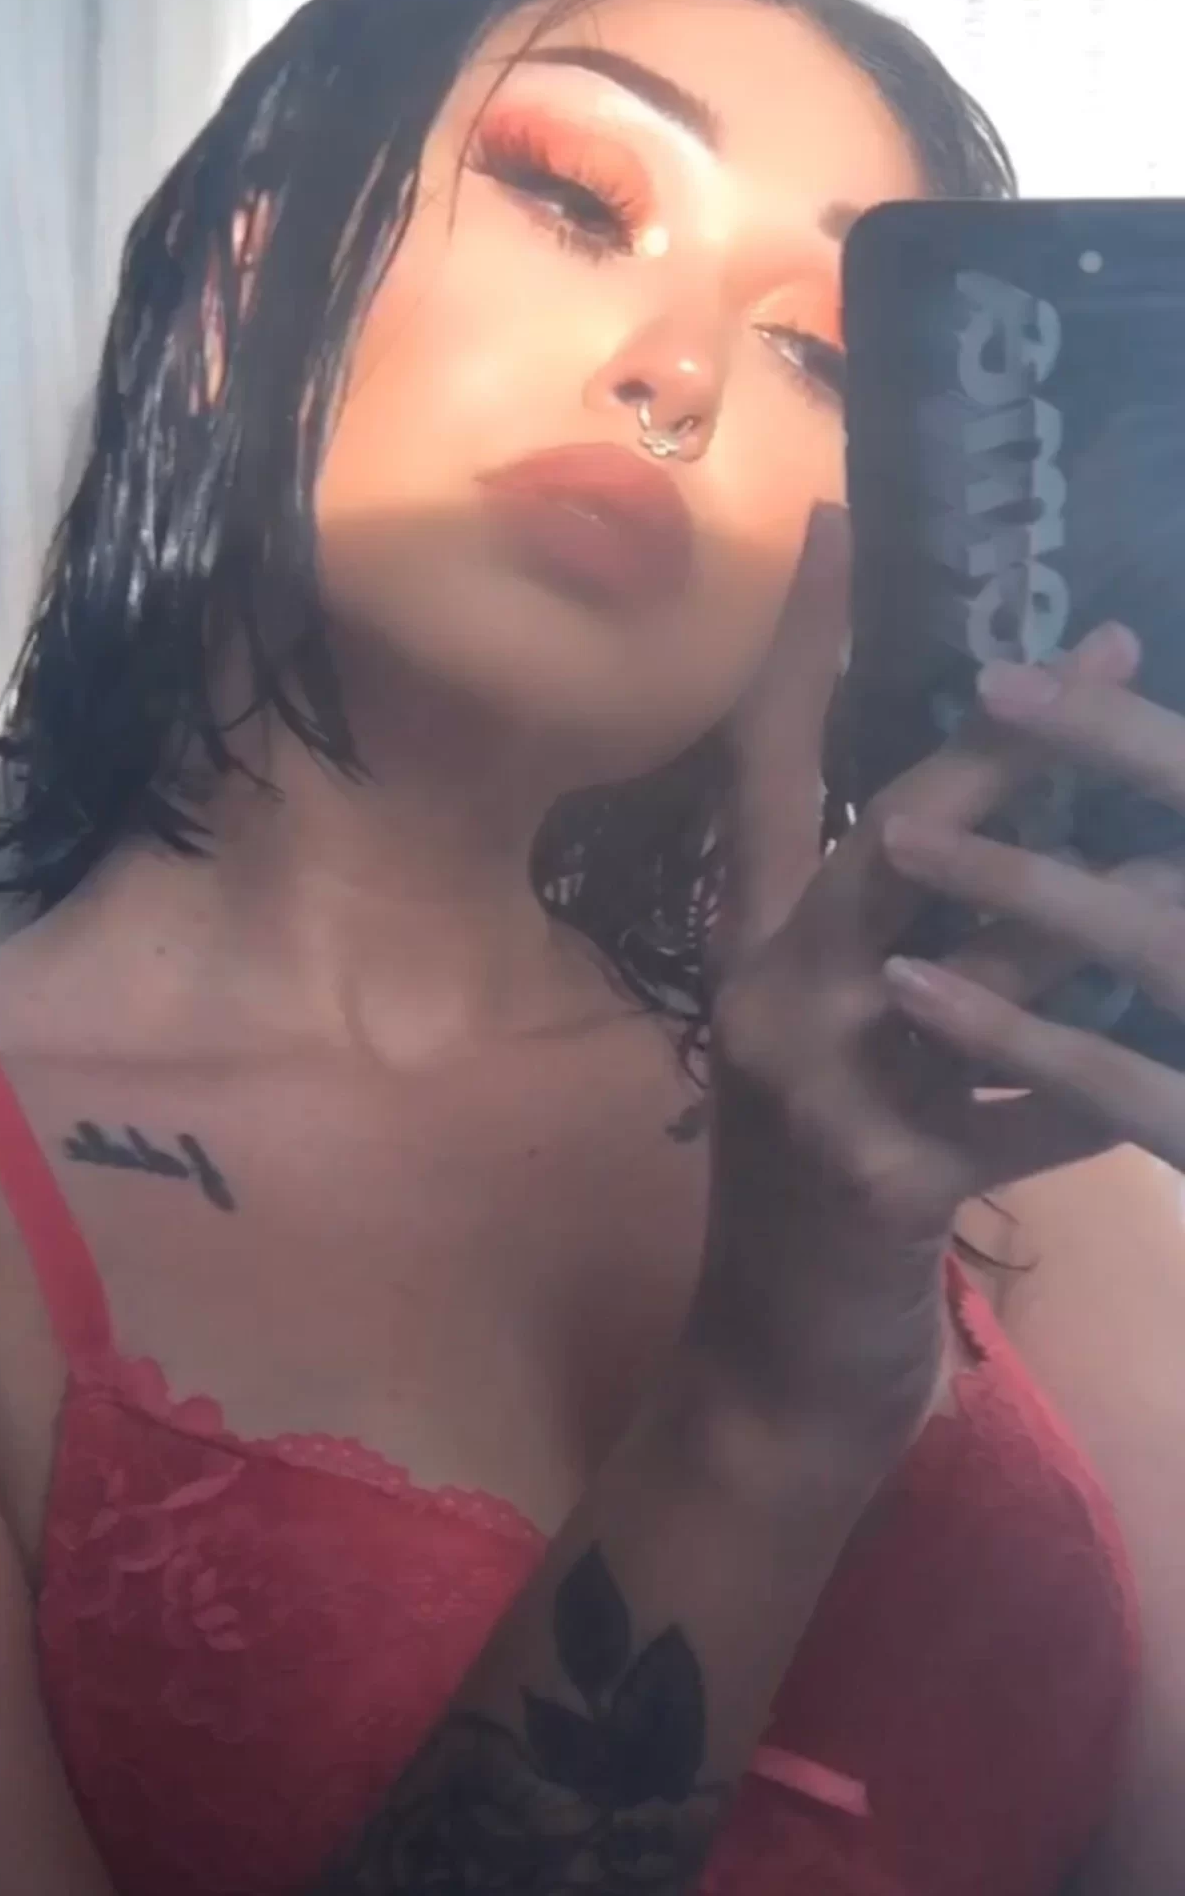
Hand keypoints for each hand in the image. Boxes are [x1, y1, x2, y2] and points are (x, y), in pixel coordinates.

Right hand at [694, 509, 1140, 1459]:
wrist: (778, 1371)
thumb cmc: (814, 1192)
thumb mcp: (824, 1050)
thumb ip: (885, 946)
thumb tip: (997, 835)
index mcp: (752, 952)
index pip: (763, 766)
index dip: (799, 646)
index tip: (836, 524)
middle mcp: (773, 998)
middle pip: (897, 834)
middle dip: (1016, 744)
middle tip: (1116, 648)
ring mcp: (824, 1092)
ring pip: (987, 964)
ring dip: (1110, 908)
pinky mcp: (888, 1181)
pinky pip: (1041, 1109)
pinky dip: (1112, 1088)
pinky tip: (1171, 1077)